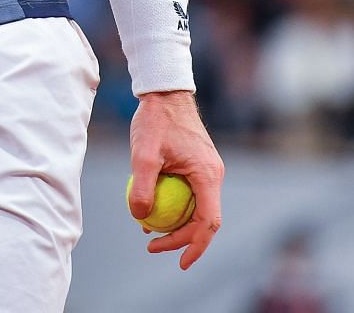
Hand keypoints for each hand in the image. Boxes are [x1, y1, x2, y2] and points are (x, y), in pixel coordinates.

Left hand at [128, 89, 224, 271]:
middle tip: (151, 245)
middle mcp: (213, 175)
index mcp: (207, 175)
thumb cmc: (155, 121)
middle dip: (181, 239)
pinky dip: (175, 205)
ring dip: (177, 223)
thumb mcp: (143, 155)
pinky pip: (191, 194)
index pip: (209, 223)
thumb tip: (141, 218)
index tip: (179, 262)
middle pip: (204, 220)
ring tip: (148, 230)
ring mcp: (207, 170)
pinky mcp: (198, 165)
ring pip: (197, 208)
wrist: (164, 92)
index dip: (196, 245)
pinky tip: (151, 208)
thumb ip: (141, 187)